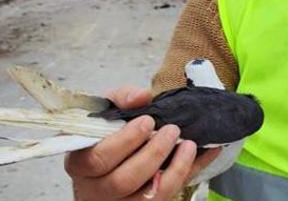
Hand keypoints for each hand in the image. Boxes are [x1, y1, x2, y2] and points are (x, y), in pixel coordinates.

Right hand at [65, 86, 220, 200]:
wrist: (120, 151)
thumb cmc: (109, 132)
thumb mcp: (109, 109)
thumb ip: (122, 98)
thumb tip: (142, 96)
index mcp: (81, 164)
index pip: (97, 159)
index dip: (125, 141)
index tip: (148, 121)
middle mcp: (97, 189)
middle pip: (123, 181)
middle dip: (153, 154)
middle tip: (172, 131)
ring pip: (147, 198)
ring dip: (174, 170)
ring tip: (190, 145)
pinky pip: (169, 196)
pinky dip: (190, 174)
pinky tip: (206, 153)